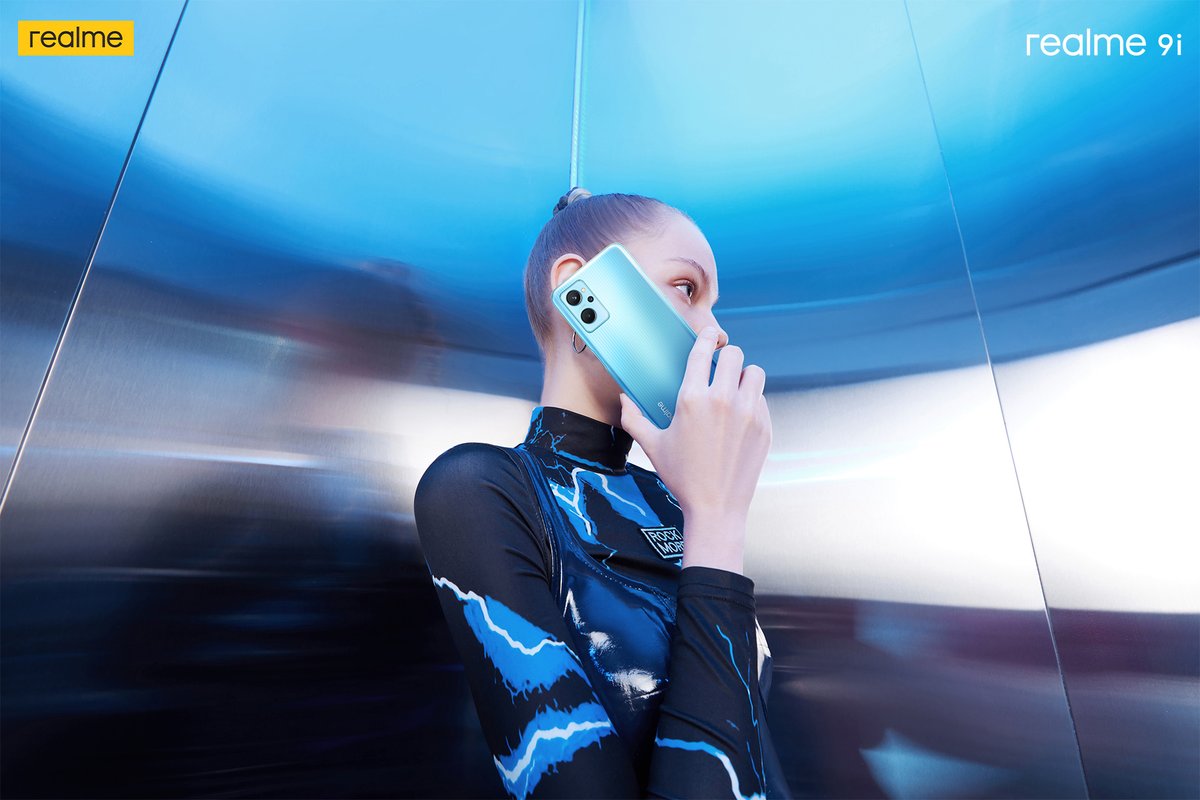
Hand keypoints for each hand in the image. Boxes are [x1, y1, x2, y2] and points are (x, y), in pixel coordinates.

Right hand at [618, 326, 771, 572]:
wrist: (716, 508)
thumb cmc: (681, 477)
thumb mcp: (652, 445)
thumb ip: (634, 418)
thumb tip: (623, 398)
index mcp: (693, 400)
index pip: (703, 351)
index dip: (706, 337)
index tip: (709, 335)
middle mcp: (723, 401)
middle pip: (734, 354)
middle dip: (725, 357)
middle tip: (719, 368)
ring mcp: (749, 413)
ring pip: (754, 372)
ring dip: (743, 376)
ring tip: (733, 389)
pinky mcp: (765, 427)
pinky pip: (762, 399)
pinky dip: (753, 401)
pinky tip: (740, 417)